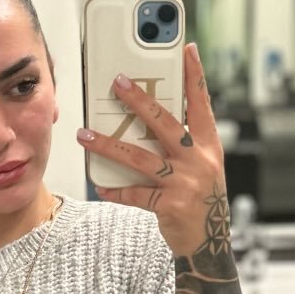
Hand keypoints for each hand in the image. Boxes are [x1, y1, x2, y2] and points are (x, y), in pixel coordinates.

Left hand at [76, 43, 228, 258]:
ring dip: (108, 145)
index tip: (186, 49)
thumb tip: (151, 118)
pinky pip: (136, 194)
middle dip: (139, 101)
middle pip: (165, 123)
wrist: (208, 244)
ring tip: (85, 135)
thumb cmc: (201, 200)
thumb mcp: (203, 167)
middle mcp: (199, 161)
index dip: (195, 76)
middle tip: (117, 83)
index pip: (202, 104)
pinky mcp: (170, 206)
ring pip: (140, 158)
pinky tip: (100, 185)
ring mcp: (185, 183)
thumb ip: (185, 143)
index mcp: (209, 147)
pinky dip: (116, 190)